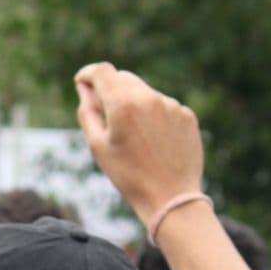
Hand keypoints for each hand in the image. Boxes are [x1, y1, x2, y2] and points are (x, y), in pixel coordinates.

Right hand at [74, 63, 203, 223]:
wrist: (172, 198)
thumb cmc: (129, 176)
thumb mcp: (98, 146)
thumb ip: (88, 112)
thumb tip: (85, 89)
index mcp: (123, 104)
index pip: (102, 71)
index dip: (89, 73)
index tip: (83, 82)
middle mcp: (149, 98)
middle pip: (123, 78)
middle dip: (111, 90)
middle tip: (106, 114)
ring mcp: (172, 105)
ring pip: (145, 92)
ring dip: (134, 104)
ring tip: (135, 138)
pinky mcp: (187, 115)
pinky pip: (164, 106)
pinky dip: (154, 115)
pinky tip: (154, 142)